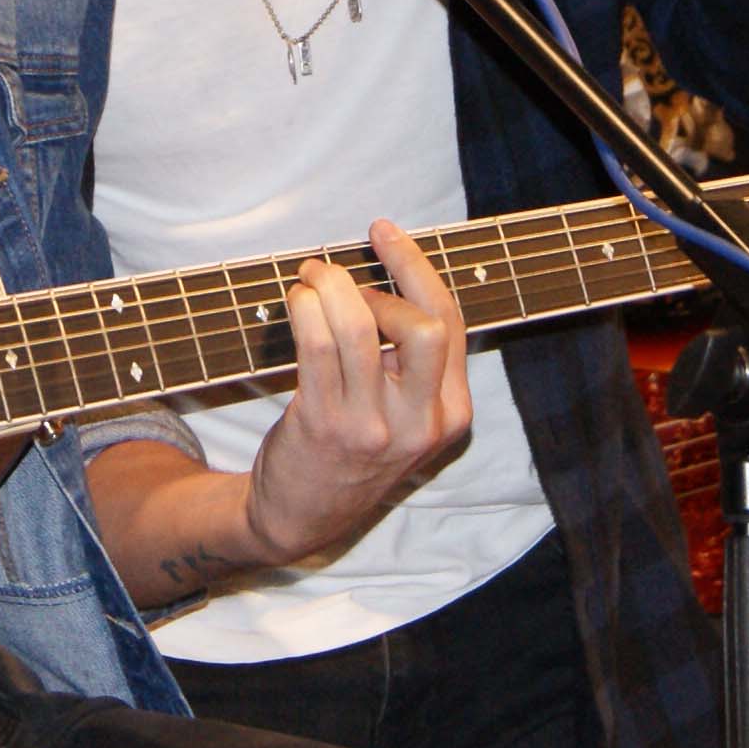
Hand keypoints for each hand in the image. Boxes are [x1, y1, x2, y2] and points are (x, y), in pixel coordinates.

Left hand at [240, 226, 474, 563]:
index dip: (415, 267)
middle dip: (381, 284)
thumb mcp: (408, 417)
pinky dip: (305, 308)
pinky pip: (317, 347)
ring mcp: (371, 426)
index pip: (448, 323)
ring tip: (310, 277)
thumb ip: (415, 364)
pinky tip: (297, 301)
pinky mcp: (324, 424)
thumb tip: (392, 274)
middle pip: (422, 326)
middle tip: (342, 278)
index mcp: (451, 413)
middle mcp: (419, 423)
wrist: (303, 515)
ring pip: (361, 329)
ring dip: (331, 288)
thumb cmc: (355, 450)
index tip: (384, 232)